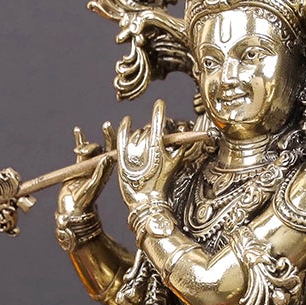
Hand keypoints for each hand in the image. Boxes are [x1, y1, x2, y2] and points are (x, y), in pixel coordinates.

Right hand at [57, 127, 112, 220]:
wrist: (72, 209)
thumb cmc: (84, 201)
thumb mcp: (93, 186)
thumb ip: (99, 172)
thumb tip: (108, 157)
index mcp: (106, 170)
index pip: (114, 152)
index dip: (117, 140)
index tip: (115, 130)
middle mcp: (99, 166)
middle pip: (105, 147)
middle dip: (107, 135)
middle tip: (107, 125)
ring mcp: (88, 165)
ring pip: (91, 148)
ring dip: (86, 144)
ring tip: (78, 150)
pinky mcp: (78, 166)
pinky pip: (80, 151)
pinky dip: (79, 141)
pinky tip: (78, 130)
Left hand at [117, 99, 192, 216]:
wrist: (146, 201)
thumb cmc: (161, 185)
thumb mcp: (173, 166)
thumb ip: (178, 150)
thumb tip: (184, 138)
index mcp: (157, 146)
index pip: (158, 122)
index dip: (159, 111)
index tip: (160, 103)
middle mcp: (143, 146)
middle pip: (147, 130)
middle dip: (152, 131)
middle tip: (154, 139)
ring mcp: (131, 151)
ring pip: (136, 134)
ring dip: (141, 135)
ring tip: (144, 143)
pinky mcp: (121, 156)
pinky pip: (121, 137)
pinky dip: (123, 127)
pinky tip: (126, 121)